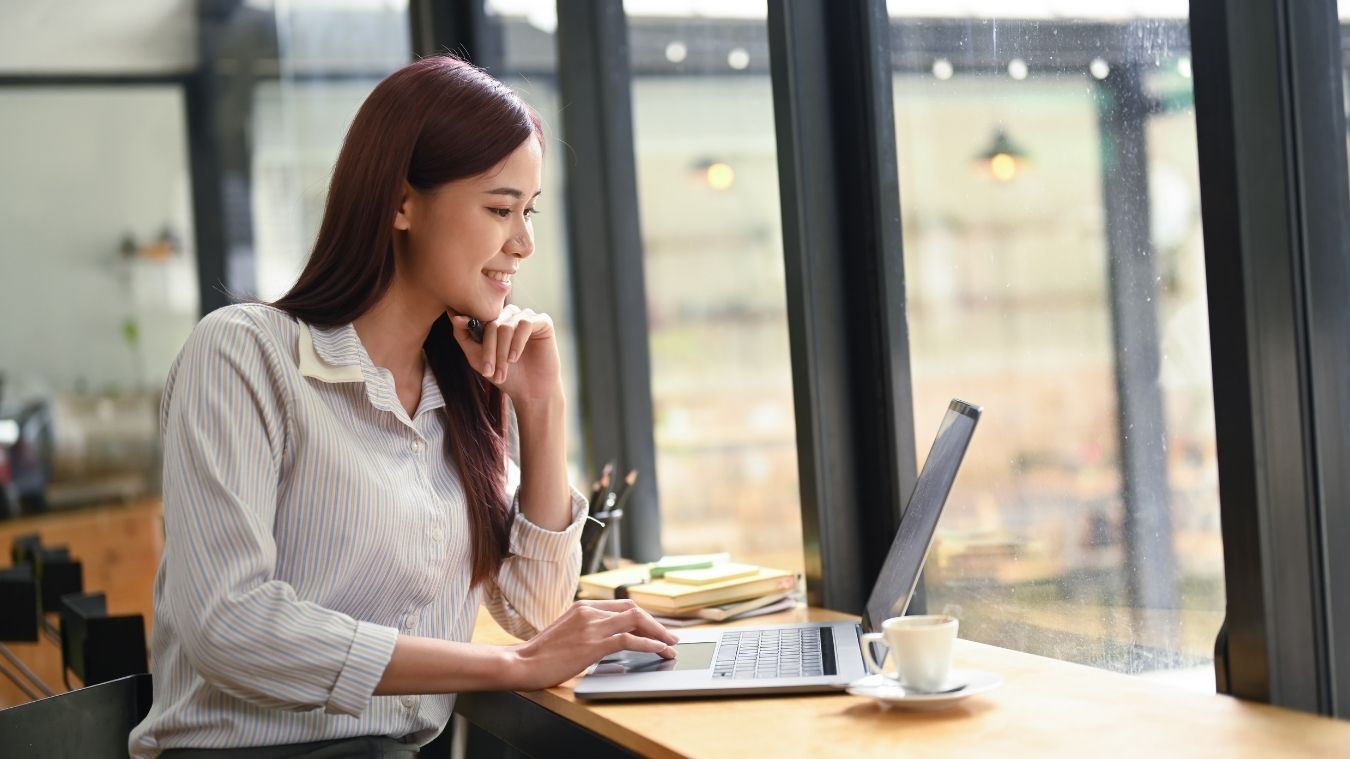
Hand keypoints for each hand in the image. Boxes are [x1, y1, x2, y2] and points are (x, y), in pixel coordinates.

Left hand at [450, 305, 561, 403]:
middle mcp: (511, 314)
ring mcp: (527, 316)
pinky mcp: (543, 322)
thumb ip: (464, 336)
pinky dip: (517, 343)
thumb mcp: (477, 358)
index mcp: (495, 319)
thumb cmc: (505, 375)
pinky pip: (525, 324)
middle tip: (489, 372)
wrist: (531, 392)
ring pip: (507, 325)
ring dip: (502, 351)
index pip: (479, 317)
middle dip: (489, 350)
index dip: (475, 338)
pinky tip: (515, 358)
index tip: (475, 358)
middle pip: (493, 322)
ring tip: (503, 370)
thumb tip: (454, 315)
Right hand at [504, 600, 679, 690]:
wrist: (521, 663)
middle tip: (670, 637)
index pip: (622, 605)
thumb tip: (606, 640)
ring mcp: (592, 626)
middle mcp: (589, 611)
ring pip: (636, 621)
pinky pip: (629, 640)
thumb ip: (585, 630)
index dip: (643, 616)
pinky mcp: (593, 644)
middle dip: (656, 623)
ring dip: (658, 633)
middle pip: (633, 609)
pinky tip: (660, 651)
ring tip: (671, 646)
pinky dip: (650, 644)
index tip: (655, 627)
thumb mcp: (565, 633)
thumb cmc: (540, 655)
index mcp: (583, 607)